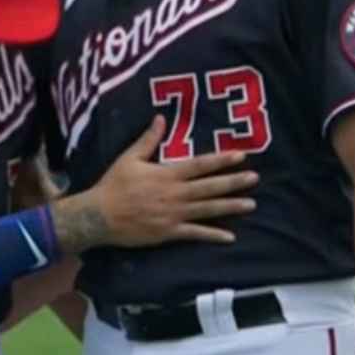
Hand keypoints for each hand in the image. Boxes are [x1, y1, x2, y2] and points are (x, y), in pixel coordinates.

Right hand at [88, 117, 259, 247]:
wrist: (98, 216)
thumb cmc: (113, 185)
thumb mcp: (129, 158)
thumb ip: (148, 139)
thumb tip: (160, 117)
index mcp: (167, 174)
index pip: (200, 165)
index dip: (221, 160)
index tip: (241, 155)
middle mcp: (175, 194)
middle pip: (210, 187)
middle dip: (233, 182)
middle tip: (255, 178)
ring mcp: (173, 214)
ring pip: (207, 210)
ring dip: (230, 207)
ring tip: (251, 204)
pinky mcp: (169, 232)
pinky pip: (195, 234)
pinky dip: (212, 235)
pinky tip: (230, 237)